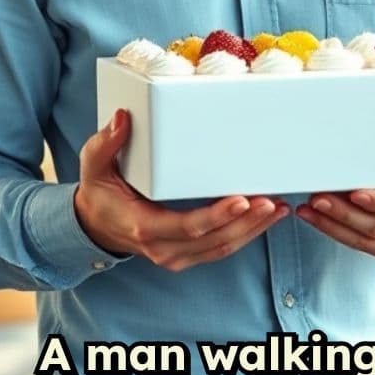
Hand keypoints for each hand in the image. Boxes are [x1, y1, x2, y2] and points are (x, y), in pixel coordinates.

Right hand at [74, 109, 288, 269]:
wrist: (95, 225)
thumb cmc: (99, 191)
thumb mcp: (94, 165)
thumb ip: (106, 143)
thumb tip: (122, 118)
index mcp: (143, 226)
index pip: (188, 226)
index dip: (217, 216)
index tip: (243, 200)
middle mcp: (163, 248)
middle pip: (214, 241)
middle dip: (248, 223)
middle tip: (273, 200)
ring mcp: (176, 256)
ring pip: (222, 248)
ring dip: (254, 230)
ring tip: (279, 207)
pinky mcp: (187, 255)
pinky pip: (221, 248)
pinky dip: (246, 234)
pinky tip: (267, 217)